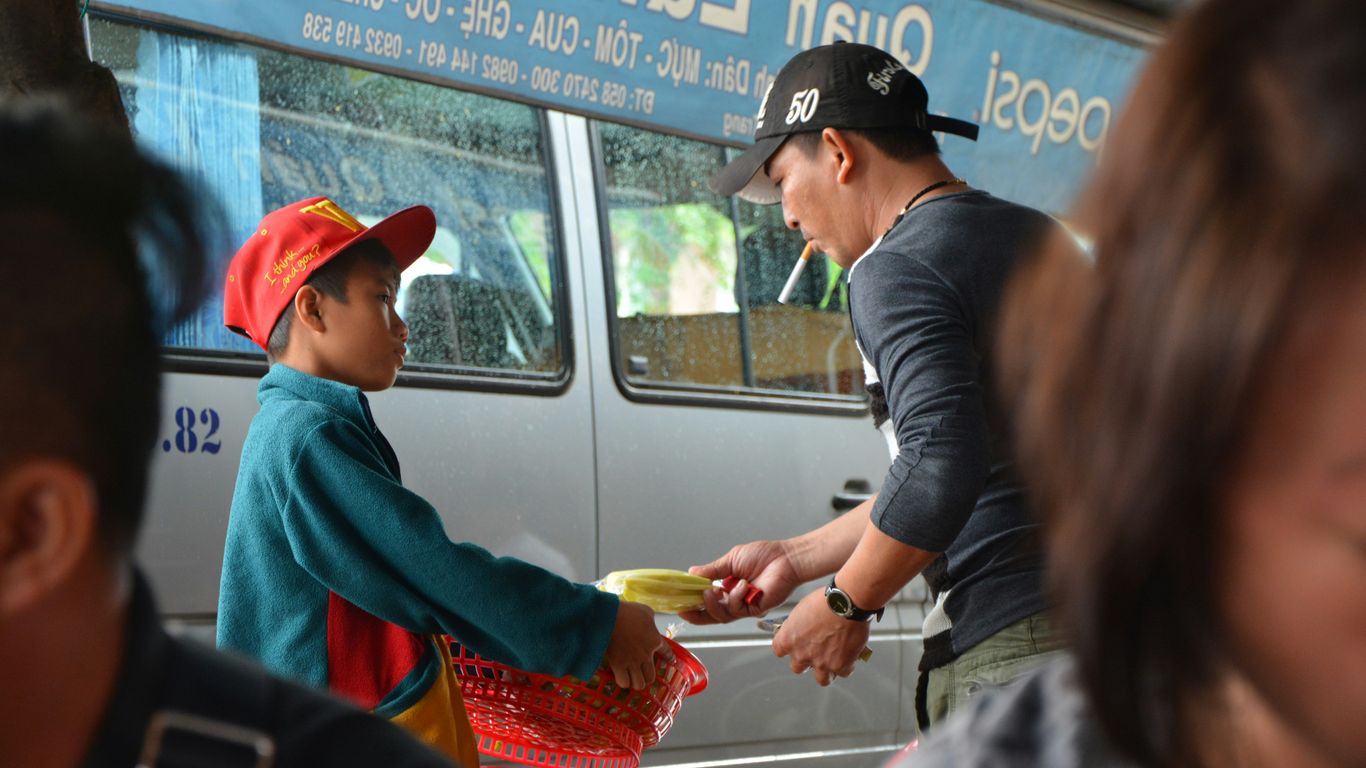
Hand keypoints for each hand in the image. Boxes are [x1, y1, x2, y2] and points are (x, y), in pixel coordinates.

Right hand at [602, 599, 662, 688]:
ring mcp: (632, 662)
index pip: (666, 652)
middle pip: (651, 676)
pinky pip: (624, 682)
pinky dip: (624, 682)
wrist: (610, 617)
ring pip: (639, 683)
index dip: (669, 657)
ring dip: (637, 682)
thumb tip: (649, 622)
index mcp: (655, 640)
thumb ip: (650, 619)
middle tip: (643, 674)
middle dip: (647, 677)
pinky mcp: (618, 665)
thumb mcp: (645, 611)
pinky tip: (622, 678)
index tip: (671, 660)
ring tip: (633, 679)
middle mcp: (646, 655)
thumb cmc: (627, 611)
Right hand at [680, 540, 801, 624]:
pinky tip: (742, 584)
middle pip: (711, 614)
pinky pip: (737, 610)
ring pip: (721, 615)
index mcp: (728, 587)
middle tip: (685, 608)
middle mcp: (735, 599)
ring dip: (713, 603)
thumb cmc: (765, 556)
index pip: (707, 599)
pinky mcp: (755, 610)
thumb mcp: (732, 559)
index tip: (679, 601)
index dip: (693, 602)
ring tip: (711, 590)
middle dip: (697, 613)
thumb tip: (691, 573)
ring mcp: (745, 606)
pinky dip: (736, 597)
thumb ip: (712, 569)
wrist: (785, 558)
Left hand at [771, 589, 869, 685]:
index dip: (788, 648)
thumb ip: (797, 626)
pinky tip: (850, 655)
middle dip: (807, 661)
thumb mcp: (801, 609)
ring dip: (827, 671)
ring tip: (834, 660)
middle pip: (798, 667)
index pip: (779, 651)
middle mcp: (801, 654)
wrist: (845, 603)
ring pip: (822, 678)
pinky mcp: (840, 665)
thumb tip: (802, 629)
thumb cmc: (825, 600)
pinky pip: (843, 672)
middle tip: (817, 651)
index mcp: (788, 639)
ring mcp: (821, 662)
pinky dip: (847, 665)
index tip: (794, 644)